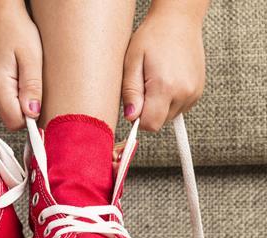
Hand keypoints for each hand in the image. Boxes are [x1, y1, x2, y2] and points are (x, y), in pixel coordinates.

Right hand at [0, 1, 42, 130]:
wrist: (0, 17)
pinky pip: (4, 102)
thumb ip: (32, 87)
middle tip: (31, 83)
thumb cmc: (17, 32)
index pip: (15, 122)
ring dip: (20, 100)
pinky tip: (16, 77)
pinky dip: (14, 95)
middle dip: (26, 107)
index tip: (38, 103)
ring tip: (23, 75)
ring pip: (9, 110)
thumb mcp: (32, 59)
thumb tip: (33, 114)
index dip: (30, 117)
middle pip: (12, 118)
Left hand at [122, 9, 205, 131]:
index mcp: (165, 87)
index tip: (134, 104)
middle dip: (148, 111)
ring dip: (159, 106)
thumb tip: (131, 117)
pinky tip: (166, 81)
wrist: (178, 21)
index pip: (151, 124)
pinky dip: (169, 100)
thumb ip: (130, 93)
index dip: (138, 119)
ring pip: (169, 116)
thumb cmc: (153, 37)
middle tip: (143, 86)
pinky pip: (179, 108)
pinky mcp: (198, 91)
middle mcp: (184, 92)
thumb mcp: (132, 62)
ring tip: (155, 80)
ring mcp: (194, 93)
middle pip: (160, 122)